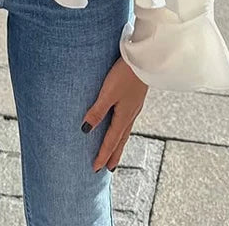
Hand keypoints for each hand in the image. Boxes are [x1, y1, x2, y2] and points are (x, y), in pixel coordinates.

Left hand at [82, 58, 148, 172]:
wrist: (144, 59)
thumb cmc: (125, 75)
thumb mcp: (108, 93)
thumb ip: (97, 111)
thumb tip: (85, 130)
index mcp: (124, 116)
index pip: (111, 140)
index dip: (103, 154)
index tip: (95, 168)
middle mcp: (131, 114)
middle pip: (120, 139)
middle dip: (114, 154)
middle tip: (109, 168)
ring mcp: (134, 106)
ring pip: (125, 130)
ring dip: (119, 143)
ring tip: (115, 151)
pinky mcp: (135, 98)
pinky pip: (128, 120)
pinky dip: (123, 129)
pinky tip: (122, 124)